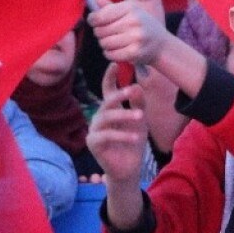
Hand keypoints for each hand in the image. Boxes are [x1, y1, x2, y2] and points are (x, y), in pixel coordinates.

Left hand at [87, 0, 168, 65]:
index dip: (92, 20)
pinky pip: (111, 54)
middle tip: (107, 34)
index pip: (100, 15)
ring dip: (105, 44)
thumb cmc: (141, 25)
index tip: (93, 22)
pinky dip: (110, 54)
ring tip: (113, 42)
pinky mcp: (135, 52)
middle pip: (100, 30)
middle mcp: (134, 21)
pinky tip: (116, 50)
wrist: (161, 44)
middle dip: (100, 33)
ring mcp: (136, 37)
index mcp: (130, 8)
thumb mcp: (128, 11)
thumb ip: (109, 6)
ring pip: (104, 43)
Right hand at [87, 63, 149, 186]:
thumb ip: (138, 104)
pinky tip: (135, 137)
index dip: (110, 77)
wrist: (129, 168)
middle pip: (107, 102)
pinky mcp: (93, 143)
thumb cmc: (133, 142)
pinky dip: (122, 136)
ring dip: (124, 115)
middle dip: (120, 94)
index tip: (116, 64)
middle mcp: (100, 117)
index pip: (107, 90)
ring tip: (140, 116)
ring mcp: (94, 130)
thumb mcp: (140, 121)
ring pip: (107, 118)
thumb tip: (136, 86)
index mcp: (110, 109)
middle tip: (133, 89)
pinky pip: (106, 136)